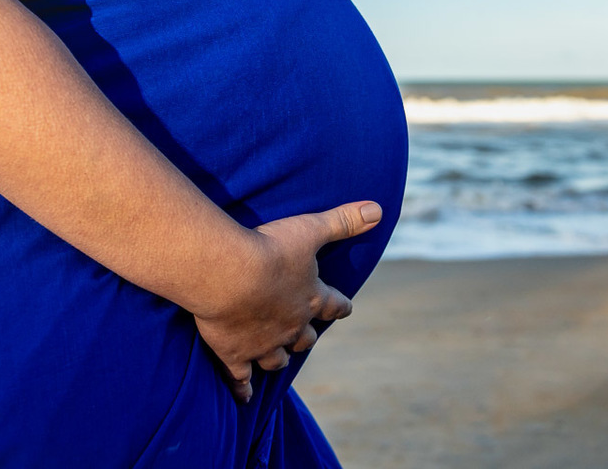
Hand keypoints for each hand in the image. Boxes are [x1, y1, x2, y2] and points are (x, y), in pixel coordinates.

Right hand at [193, 199, 382, 402]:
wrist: (228, 273)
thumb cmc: (270, 248)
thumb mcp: (311, 229)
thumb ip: (344, 221)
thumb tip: (378, 210)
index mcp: (311, 298)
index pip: (334, 305)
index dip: (340, 306)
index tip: (345, 309)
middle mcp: (292, 326)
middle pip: (304, 337)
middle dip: (306, 335)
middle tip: (306, 335)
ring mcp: (263, 344)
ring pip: (276, 358)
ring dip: (279, 358)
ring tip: (278, 360)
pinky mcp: (234, 354)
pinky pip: (240, 378)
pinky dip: (242, 388)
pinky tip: (244, 397)